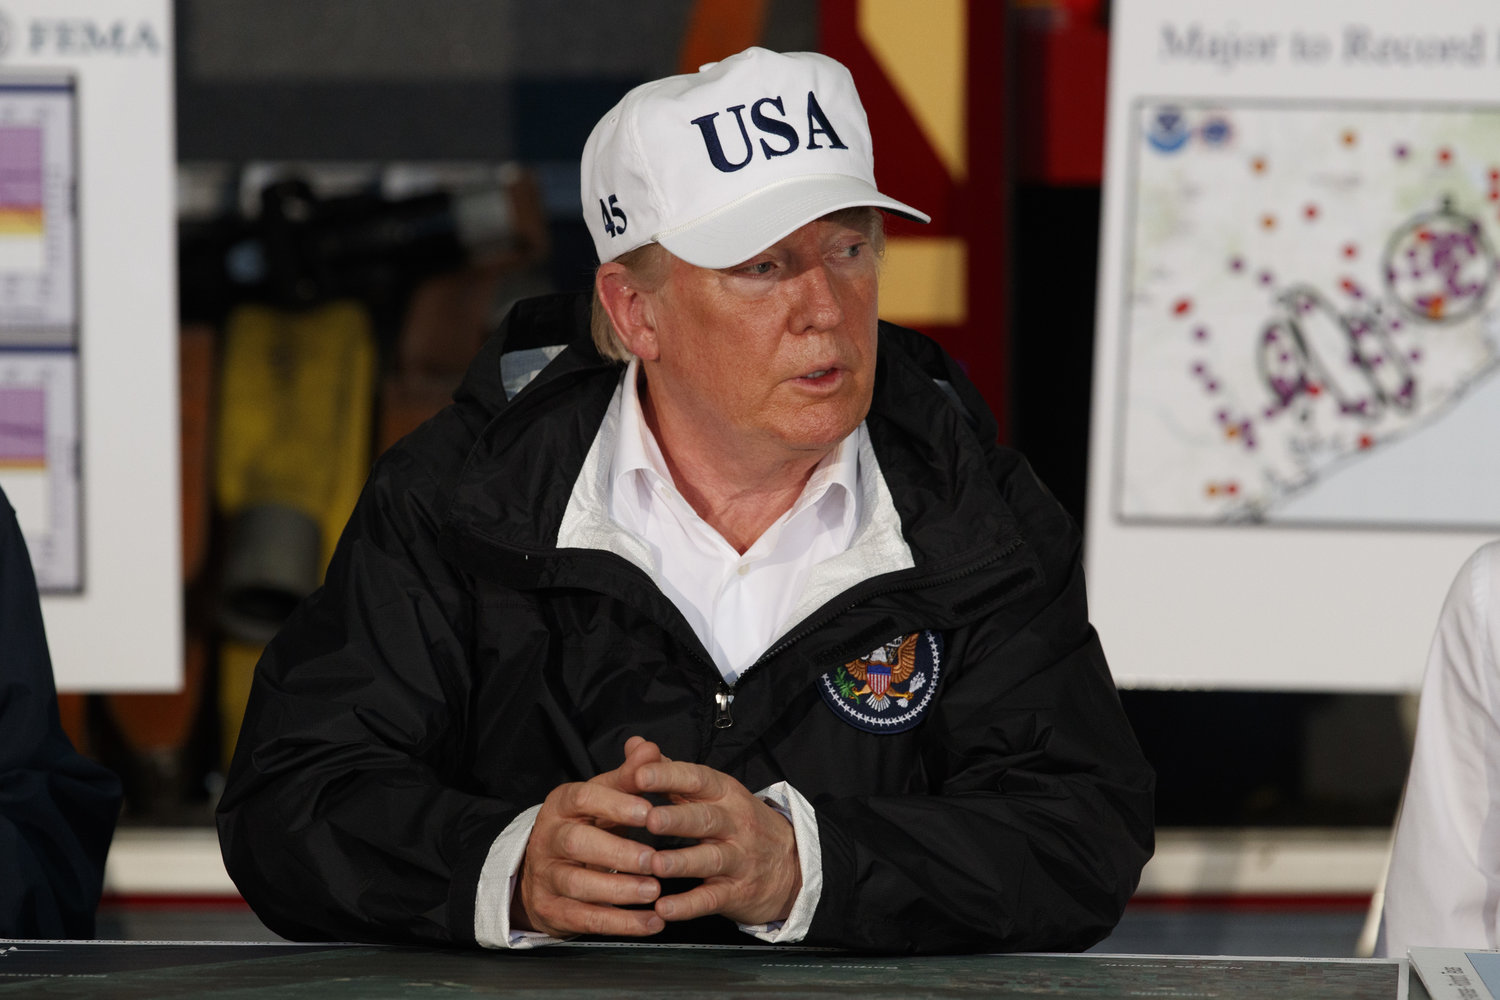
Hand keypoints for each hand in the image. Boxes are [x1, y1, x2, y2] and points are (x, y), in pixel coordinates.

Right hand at [512, 739, 665, 938]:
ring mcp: (548, 877)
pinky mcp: (554, 911)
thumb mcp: (602, 797)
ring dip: (620, 891)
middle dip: (617, 852)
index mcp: (562, 804)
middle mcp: (550, 839)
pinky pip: (586, 920)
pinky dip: (621, 923)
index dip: (615, 804)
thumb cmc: (584, 826)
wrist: (540, 871)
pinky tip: (651, 922)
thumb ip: (628, 776)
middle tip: (653, 859)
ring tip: (655, 891)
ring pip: (579, 885)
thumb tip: (648, 747)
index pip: (584, 797)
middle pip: (577, 844)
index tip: (649, 812)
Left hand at [627, 746, 801, 926]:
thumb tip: (636, 745)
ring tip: (654, 865)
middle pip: (705, 818)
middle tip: (649, 819)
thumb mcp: (713, 792)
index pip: (698, 779)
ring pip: (710, 859)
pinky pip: (711, 899)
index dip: (669, 776)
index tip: (640, 775)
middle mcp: (734, 823)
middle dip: (677, 818)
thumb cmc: (739, 823)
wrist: (793, 866)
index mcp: (724, 793)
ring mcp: (738, 859)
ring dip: (681, 862)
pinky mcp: (737, 892)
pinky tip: (663, 909)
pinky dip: (688, 906)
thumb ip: (671, 771)